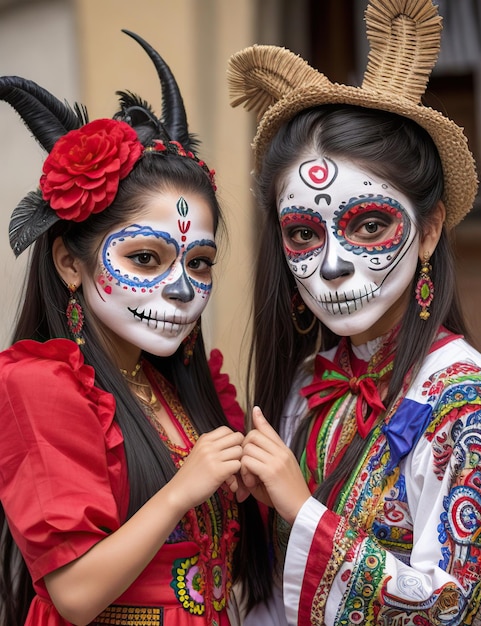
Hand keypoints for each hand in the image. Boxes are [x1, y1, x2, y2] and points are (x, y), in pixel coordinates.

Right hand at [173, 426, 243, 509]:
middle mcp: (208, 445)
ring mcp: (213, 457)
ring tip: (231, 475)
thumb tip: (234, 445)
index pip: (227, 429)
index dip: (233, 440)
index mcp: (204, 439)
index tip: (230, 452)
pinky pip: (238, 465)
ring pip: (239, 451)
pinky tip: (229, 483)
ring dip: (238, 463)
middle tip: (234, 462)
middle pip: (237, 437)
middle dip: (239, 449)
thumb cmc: (190, 477)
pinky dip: (237, 475)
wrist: (177, 493)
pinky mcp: (217, 471)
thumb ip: (213, 447)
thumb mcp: (199, 454)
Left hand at [241, 407, 310, 523]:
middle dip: (243, 448)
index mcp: (284, 451)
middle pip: (253, 435)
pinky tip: (251, 484)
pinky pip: (248, 462)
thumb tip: (247, 457)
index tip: (255, 410)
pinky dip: (245, 473)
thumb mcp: (276, 474)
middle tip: (245, 466)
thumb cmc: (286, 495)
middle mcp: (281, 451)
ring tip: (249, 479)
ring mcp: (277, 460)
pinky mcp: (271, 471)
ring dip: (243, 464)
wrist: (302, 510)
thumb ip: (264, 462)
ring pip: (248, 448)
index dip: (260, 419)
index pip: (269, 429)